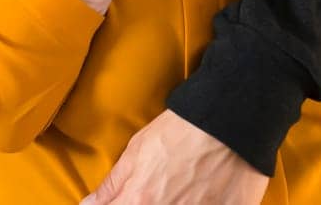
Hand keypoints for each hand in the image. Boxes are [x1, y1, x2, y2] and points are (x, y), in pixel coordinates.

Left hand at [83, 109, 269, 203]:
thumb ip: (112, 184)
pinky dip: (200, 204)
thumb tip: (90, 204)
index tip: (125, 200)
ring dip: (174, 203)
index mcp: (139, 202)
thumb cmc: (184, 131)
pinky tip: (199, 195)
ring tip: (181, 191)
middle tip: (157, 190)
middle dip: (144, 203)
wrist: (230, 123)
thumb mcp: (137, 150)